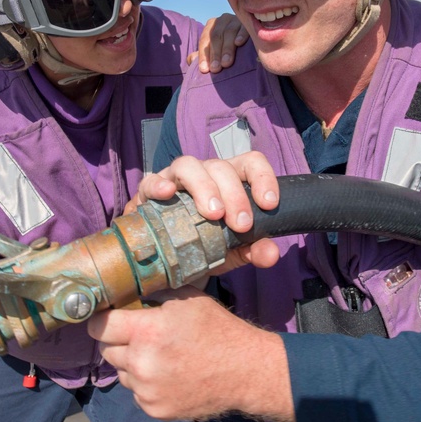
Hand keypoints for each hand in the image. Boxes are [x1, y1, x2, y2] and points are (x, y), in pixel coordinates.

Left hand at [88, 286, 293, 421]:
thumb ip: (154, 295)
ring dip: (133, 364)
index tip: (107, 318)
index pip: (99, 326)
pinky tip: (169, 374)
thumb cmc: (217, 329)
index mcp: (147, 332)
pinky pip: (136, 392)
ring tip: (160, 356)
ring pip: (122, 372)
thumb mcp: (187, 299)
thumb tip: (129, 289)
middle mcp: (141, 363)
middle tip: (141, 336)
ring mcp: (146, 390)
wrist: (244, 370)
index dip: (101, 320)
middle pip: (107, 350)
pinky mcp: (154, 409)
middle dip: (119, 341)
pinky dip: (146, 384)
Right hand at [126, 152, 279, 271]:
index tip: (269, 204)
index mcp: (230, 182)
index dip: (263, 178)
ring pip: (189, 165)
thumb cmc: (203, 244)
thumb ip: (253, 250)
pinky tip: (167, 194)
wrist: (166, 258)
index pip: (250, 163)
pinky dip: (160, 184)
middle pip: (221, 167)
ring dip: (204, 187)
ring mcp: (176, 179)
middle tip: (241, 225)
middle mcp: (204, 174)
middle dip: (235, 195)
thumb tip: (271, 252)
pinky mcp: (149, 190)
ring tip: (212, 214)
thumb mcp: (232, 252)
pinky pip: (152, 180)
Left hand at [186, 13, 248, 72]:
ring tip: (226, 64)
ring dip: (227, 48)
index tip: (205, 70)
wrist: (250, 42)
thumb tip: (191, 59)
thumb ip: (202, 55)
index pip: (205, 40)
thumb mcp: (214, 51)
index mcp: (212, 26)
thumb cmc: (228, 48)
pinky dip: (241, 35)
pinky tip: (239, 43)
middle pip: (216, 36)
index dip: (204, 55)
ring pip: (229, 32)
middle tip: (216, 69)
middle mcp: (223, 20)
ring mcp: (236, 19)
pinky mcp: (249, 22)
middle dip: (215, 54)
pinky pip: (244, 27)